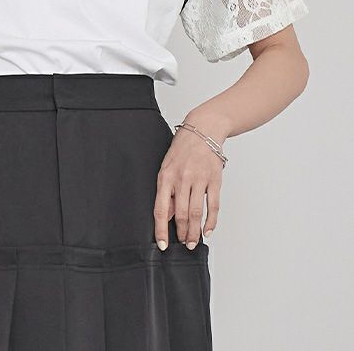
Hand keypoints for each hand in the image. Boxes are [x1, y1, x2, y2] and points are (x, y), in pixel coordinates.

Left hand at [153, 116, 225, 249]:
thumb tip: (167, 215)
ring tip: (193, 242)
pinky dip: (211, 222)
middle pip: (180, 214)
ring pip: (196, 213)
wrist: (203, 129)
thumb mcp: (167, 166)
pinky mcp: (214, 180)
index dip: (161, 229)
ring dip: (194, 232)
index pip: (160, 209)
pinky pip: (213, 206)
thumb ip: (167, 191)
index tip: (162, 245)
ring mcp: (199, 179)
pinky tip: (208, 231)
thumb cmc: (182, 149)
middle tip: (183, 245)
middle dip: (181, 234)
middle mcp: (181, 179)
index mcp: (165, 176)